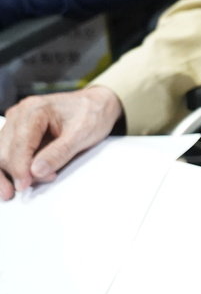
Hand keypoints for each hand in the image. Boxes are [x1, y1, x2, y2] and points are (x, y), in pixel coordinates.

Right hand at [0, 86, 123, 199]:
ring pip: (1, 152)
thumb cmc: (91, 114)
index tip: (24, 186)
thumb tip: (36, 171)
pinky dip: (13, 166)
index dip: (19, 168)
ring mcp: (16, 122)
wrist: (97, 104)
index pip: (19, 144)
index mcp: (34, 110)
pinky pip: (8, 151)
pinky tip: (20, 179)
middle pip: (4, 150)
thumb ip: (59, 153)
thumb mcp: (82, 134)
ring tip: (17, 189)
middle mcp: (20, 114)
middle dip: (13, 172)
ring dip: (7, 172)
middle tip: (26, 189)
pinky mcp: (17, 131)